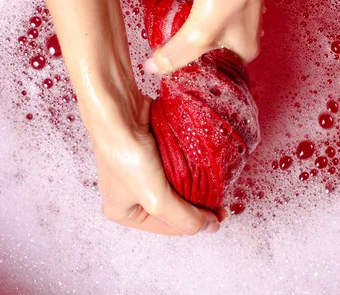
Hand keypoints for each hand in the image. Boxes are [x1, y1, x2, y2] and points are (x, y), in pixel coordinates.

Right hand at [85, 89, 220, 235]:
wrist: (119, 111)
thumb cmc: (128, 157)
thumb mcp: (157, 199)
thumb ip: (184, 218)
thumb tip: (210, 228)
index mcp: (125, 212)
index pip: (169, 227)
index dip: (195, 223)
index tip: (221, 215)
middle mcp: (131, 193)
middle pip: (173, 206)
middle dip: (196, 204)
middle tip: (221, 200)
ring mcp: (141, 170)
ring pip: (177, 185)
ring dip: (195, 184)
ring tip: (216, 183)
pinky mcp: (152, 150)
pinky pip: (176, 165)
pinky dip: (189, 165)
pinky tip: (204, 165)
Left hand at [144, 0, 273, 73]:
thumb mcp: (200, 32)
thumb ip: (176, 52)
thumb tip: (151, 69)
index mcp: (242, 52)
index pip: (214, 74)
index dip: (191, 75)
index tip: (168, 76)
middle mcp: (237, 38)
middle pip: (203, 54)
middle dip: (182, 54)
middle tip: (159, 60)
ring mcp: (227, 18)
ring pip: (197, 33)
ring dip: (180, 33)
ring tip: (158, 41)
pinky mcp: (215, 0)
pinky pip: (194, 15)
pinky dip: (182, 15)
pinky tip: (167, 18)